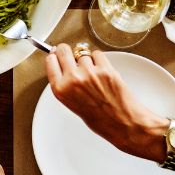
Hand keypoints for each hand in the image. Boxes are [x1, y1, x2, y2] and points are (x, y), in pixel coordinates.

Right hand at [45, 44, 168, 160]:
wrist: (124, 124)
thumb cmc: (101, 120)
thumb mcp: (73, 104)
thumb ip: (66, 85)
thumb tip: (65, 68)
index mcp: (61, 90)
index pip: (50, 61)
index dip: (55, 57)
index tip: (57, 55)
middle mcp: (73, 79)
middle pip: (63, 50)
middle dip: (67, 52)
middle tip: (72, 56)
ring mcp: (90, 72)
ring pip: (83, 53)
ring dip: (87, 60)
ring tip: (94, 74)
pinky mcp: (105, 69)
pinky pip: (97, 54)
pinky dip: (99, 60)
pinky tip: (102, 72)